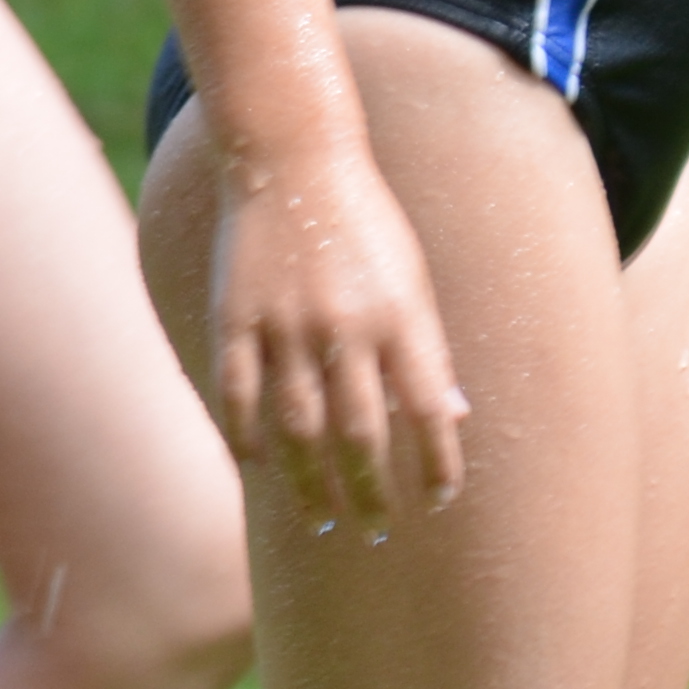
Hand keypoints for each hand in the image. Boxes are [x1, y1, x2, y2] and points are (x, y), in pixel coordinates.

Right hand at [203, 139, 468, 536]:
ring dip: (309, 481)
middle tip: (375, 531)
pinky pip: (238, 396)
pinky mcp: (235, 319)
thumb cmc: (365, 221)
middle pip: (361, 432)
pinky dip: (247, 436)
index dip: (437, 458)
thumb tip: (453, 413)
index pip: (429, 406)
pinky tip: (258, 467)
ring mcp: (286, 325)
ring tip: (320, 517)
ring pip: (298, 427)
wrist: (295, 157)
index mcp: (401, 313)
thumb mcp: (413, 275)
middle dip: (371, 490)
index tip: (440, 499)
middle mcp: (346, 326)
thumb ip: (427, 345)